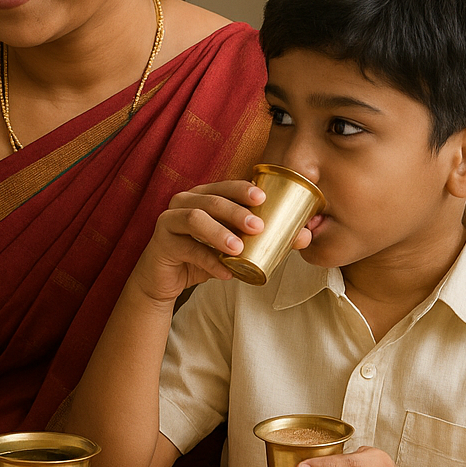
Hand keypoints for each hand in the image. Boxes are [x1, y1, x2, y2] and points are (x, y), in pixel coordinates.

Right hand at [129, 180, 311, 303]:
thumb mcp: (233, 247)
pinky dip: (208, 261)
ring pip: (194, 218)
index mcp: (203, 196)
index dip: (242, 189)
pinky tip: (225, 272)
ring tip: (239, 248)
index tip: (263, 198)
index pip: (224, 186)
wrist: (166, 280)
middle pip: (211, 199)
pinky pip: (186, 248)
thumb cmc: (201, 256)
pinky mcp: (161, 242)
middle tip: (258, 226)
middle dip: (236, 211)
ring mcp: (169, 220)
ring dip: (219, 232)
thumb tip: (304, 236)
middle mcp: (184, 202)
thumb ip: (263, 240)